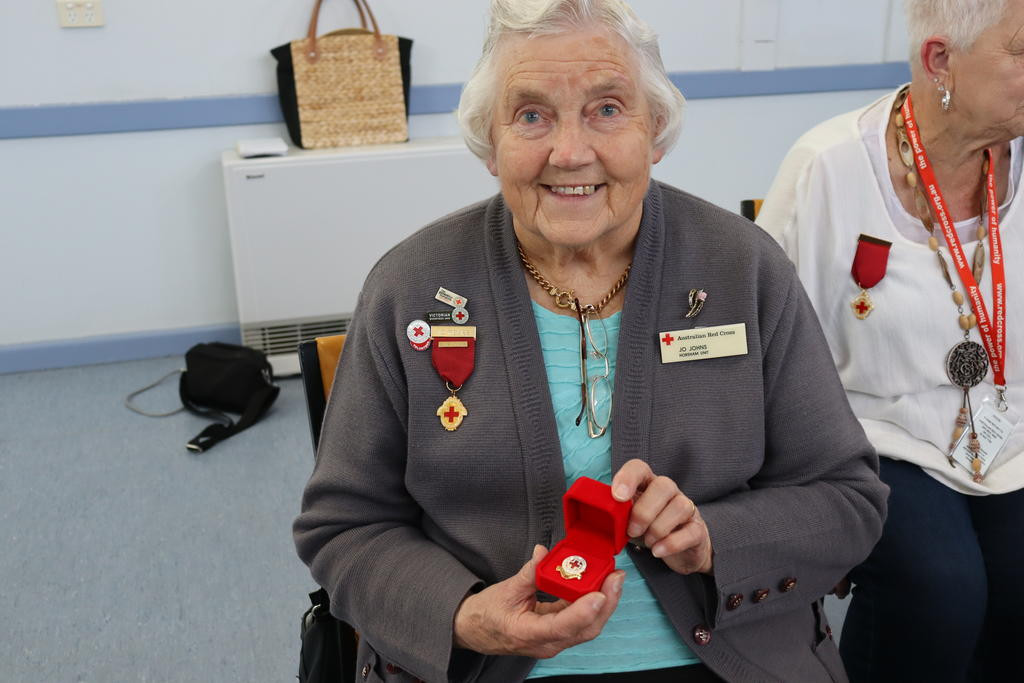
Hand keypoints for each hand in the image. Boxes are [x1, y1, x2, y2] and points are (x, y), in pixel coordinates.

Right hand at [453, 545, 624, 657]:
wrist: (475, 630)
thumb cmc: (486, 615)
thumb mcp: (505, 590)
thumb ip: (529, 573)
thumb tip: (544, 553)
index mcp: (528, 634)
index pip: (562, 627)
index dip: (583, 612)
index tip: (598, 594)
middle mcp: (546, 643)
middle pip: (585, 629)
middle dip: (606, 603)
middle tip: (616, 578)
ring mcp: (554, 641)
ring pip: (587, 627)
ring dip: (604, 604)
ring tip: (613, 579)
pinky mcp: (558, 635)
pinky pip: (581, 622)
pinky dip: (593, 604)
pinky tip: (600, 586)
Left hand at [612, 459, 712, 574]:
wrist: (679, 551)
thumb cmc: (648, 530)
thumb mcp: (628, 520)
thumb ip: (616, 515)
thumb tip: (599, 516)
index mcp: (647, 484)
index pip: (639, 468)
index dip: (628, 477)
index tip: (617, 496)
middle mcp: (669, 491)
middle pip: (663, 485)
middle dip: (644, 511)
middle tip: (631, 531)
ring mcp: (686, 508)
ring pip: (679, 506)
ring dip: (658, 528)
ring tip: (648, 543)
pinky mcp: (697, 529)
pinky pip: (690, 532)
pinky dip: (671, 543)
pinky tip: (658, 551)